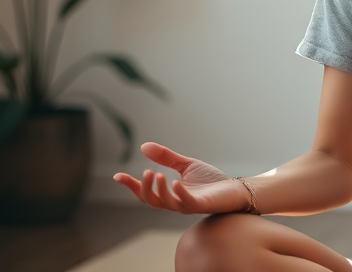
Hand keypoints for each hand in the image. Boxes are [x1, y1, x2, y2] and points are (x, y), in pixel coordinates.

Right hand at [113, 142, 251, 214]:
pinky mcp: (202, 205)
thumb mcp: (185, 165)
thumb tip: (143, 146)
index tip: (117, 176)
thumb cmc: (211, 181)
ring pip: (166, 203)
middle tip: (146, 172)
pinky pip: (187, 203)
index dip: (131, 185)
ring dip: (158, 190)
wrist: (234, 189)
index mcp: (169, 193)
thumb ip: (166, 158)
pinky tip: (176, 182)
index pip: (145, 192)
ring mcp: (188, 205)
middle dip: (144, 188)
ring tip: (157, 173)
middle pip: (151, 201)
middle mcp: (175, 202)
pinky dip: (179, 194)